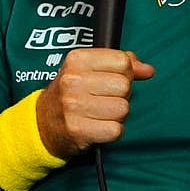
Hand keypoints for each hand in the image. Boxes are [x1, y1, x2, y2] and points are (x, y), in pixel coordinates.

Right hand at [35, 48, 154, 158]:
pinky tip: (98, 126)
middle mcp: (73, 80)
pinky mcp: (78, 129)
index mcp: (77, 59)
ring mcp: (74, 106)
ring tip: (100, 113)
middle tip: (104, 99)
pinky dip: (112, 131)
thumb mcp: (89, 69)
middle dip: (121, 95)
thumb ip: (122, 63)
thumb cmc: (71, 94)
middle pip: (124, 86)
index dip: (124, 73)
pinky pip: (115, 130)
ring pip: (123, 109)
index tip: (112, 79)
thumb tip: (148, 70)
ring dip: (116, 114)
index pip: (122, 61)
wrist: (41, 124)